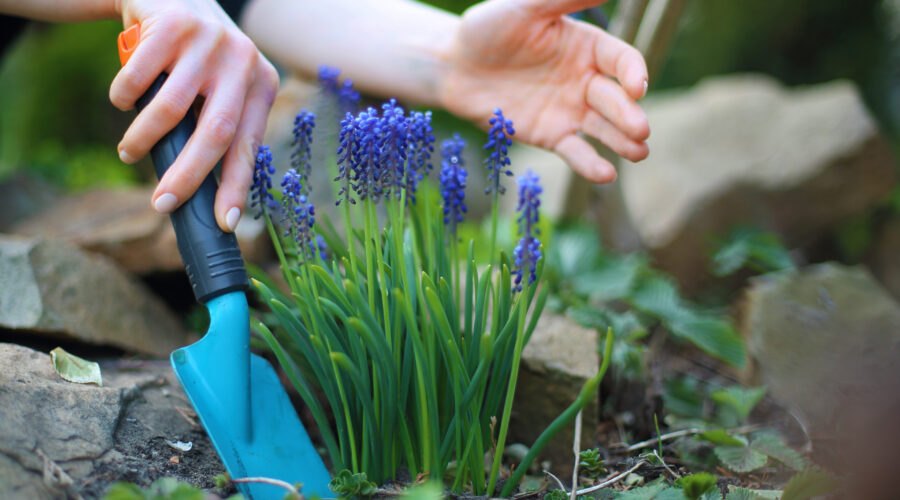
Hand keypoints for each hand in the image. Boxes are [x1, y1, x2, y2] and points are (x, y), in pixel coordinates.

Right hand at [110, 0, 278, 231]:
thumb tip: (203, 194)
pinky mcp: (173, 25)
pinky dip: (123, 98)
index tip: (223, 223)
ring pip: (171, 110)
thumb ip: (219, 127)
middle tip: (162, 205)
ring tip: (129, 152)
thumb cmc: (198, 60)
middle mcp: (242, 62)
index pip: (248, 145)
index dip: (235, 187)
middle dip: (187, 177)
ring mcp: (209, 41)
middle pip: (216, 134)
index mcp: (262, 84)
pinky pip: (139, 79)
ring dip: (143, 140)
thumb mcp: (221, 88)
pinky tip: (122, 101)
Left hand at [440, 0, 649, 182]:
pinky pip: (575, 151)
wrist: (453, 67)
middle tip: (641, 128)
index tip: (637, 87)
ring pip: (603, 128)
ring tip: (639, 153)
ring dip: (623, 141)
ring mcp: (568, 111)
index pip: (621, 59)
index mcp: (586, 46)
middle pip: (615, 99)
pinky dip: (590, 164)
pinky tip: (605, 174)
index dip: (633, 72)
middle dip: (629, 114)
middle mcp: (584, 80)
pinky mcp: (550, 136)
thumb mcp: (526, 8)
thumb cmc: (488, 29)